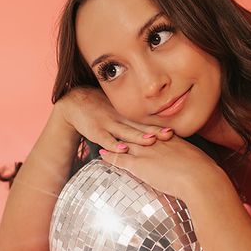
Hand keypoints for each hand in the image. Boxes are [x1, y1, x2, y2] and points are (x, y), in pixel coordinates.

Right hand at [55, 86, 175, 151]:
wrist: (75, 102)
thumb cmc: (100, 108)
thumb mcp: (118, 111)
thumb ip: (133, 121)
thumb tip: (153, 131)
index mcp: (127, 115)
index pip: (146, 121)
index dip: (159, 125)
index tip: (174, 129)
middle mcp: (120, 118)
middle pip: (140, 126)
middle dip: (155, 131)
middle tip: (170, 134)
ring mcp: (108, 124)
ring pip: (126, 132)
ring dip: (138, 137)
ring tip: (151, 141)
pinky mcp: (96, 131)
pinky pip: (106, 139)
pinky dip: (115, 145)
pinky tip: (123, 149)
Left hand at [97, 131, 223, 202]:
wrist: (200, 178)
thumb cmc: (203, 172)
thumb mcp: (197, 160)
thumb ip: (191, 159)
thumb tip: (195, 164)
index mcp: (170, 139)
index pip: (153, 131)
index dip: (143, 129)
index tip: (137, 127)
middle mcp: (156, 142)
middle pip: (136, 133)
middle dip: (125, 129)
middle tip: (114, 123)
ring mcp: (146, 152)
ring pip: (125, 143)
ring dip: (114, 140)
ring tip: (104, 136)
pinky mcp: (140, 165)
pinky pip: (120, 159)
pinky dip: (111, 157)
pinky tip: (102, 155)